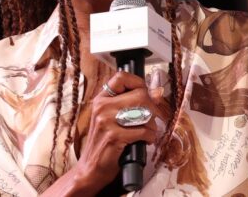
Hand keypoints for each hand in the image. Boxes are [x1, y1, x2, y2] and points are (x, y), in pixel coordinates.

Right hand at [70, 71, 162, 194]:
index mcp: (100, 100)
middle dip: (152, 109)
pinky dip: (149, 137)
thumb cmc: (103, 144)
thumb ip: (130, 104)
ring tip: (147, 132)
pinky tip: (144, 141)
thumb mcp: (111, 119)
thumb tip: (157, 93)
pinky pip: (143, 131)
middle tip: (152, 119)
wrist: (90, 169)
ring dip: (152, 125)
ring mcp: (107, 121)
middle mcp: (102, 107)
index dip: (139, 83)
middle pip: (140, 95)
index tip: (146, 94)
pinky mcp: (114, 137)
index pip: (121, 77)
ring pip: (144, 113)